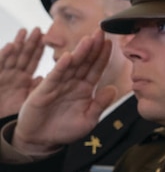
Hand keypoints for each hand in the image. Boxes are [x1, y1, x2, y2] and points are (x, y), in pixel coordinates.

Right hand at [0, 28, 44, 117]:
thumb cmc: (10, 113)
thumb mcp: (27, 99)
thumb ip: (35, 87)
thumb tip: (45, 77)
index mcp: (21, 78)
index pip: (32, 61)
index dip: (38, 49)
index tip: (46, 38)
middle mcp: (12, 74)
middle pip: (23, 55)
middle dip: (30, 42)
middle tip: (39, 29)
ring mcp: (3, 76)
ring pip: (12, 57)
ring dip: (19, 44)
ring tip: (25, 31)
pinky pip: (0, 65)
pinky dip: (5, 55)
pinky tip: (11, 46)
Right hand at [12, 31, 115, 155]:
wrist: (42, 140)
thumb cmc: (65, 129)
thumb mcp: (88, 119)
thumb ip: (100, 104)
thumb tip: (114, 89)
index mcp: (85, 89)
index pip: (96, 69)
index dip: (103, 56)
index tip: (111, 42)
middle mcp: (72, 83)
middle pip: (85, 62)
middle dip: (93, 47)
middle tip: (102, 31)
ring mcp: (58, 85)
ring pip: (71, 65)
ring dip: (80, 52)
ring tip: (89, 39)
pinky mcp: (45, 91)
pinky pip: (55, 77)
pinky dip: (62, 67)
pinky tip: (70, 57)